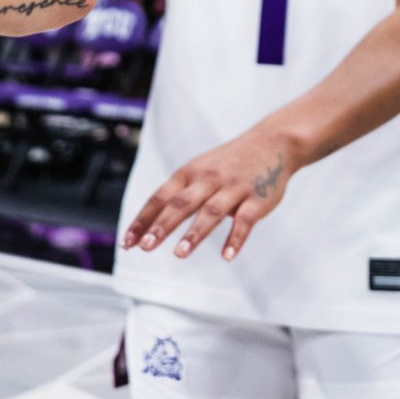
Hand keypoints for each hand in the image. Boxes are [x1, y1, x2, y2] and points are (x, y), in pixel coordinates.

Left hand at [120, 121, 301, 260]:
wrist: (272, 143)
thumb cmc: (228, 163)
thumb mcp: (199, 170)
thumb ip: (178, 194)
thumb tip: (148, 225)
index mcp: (190, 173)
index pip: (160, 198)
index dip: (143, 220)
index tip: (127, 243)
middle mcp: (209, 179)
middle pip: (181, 204)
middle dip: (162, 226)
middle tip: (145, 247)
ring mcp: (234, 188)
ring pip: (211, 211)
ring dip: (195, 233)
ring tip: (179, 253)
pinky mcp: (257, 199)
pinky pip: (245, 220)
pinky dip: (236, 238)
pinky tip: (227, 256)